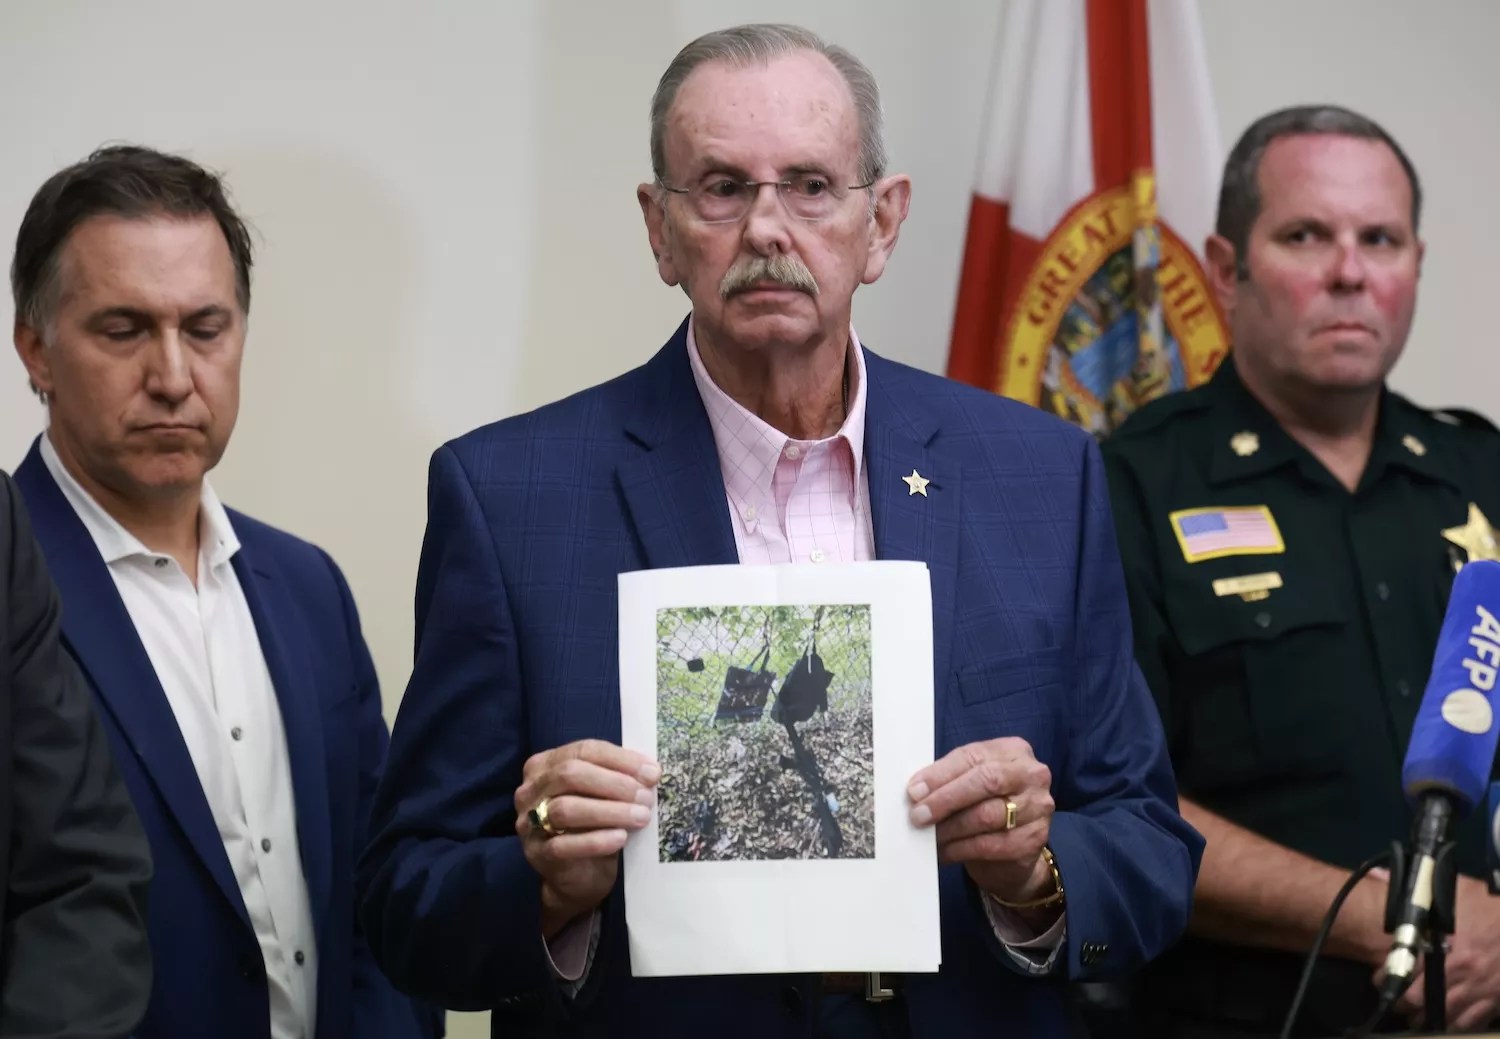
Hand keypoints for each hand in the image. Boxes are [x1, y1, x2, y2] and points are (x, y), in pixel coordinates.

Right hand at [514, 739, 659, 937]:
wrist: (580, 875)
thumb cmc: (594, 825)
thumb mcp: (604, 795)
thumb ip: (619, 778)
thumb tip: (650, 772)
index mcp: (546, 764)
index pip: (584, 750)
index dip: (621, 759)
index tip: (652, 773)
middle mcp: (531, 790)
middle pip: (570, 774)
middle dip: (614, 784)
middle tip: (646, 797)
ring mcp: (529, 822)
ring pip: (565, 809)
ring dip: (609, 811)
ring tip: (640, 817)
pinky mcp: (537, 854)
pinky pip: (564, 845)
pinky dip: (596, 840)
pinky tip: (620, 838)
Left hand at [906, 737, 1055, 904]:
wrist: (1014, 847)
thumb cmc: (985, 804)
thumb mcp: (969, 782)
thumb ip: (948, 779)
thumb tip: (916, 791)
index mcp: (1012, 751)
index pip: (973, 756)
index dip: (941, 774)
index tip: (914, 791)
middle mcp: (1031, 774)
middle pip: (986, 781)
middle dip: (946, 799)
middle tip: (919, 815)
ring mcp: (1038, 807)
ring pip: (987, 815)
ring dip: (951, 828)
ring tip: (929, 836)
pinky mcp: (1035, 839)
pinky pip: (992, 844)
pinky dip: (962, 849)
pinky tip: (945, 852)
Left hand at [1389, 876, 1499, 1030]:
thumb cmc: (1490, 905)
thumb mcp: (1454, 890)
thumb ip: (1418, 889)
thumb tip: (1379, 877)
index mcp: (1445, 943)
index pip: (1405, 967)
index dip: (1387, 976)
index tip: (1379, 978)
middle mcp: (1460, 971)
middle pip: (1418, 999)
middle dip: (1402, 1002)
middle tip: (1394, 998)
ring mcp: (1479, 989)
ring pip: (1442, 1016)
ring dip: (1423, 1018)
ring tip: (1413, 1016)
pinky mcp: (1495, 1002)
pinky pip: (1469, 1023)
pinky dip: (1453, 1026)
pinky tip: (1442, 1022)